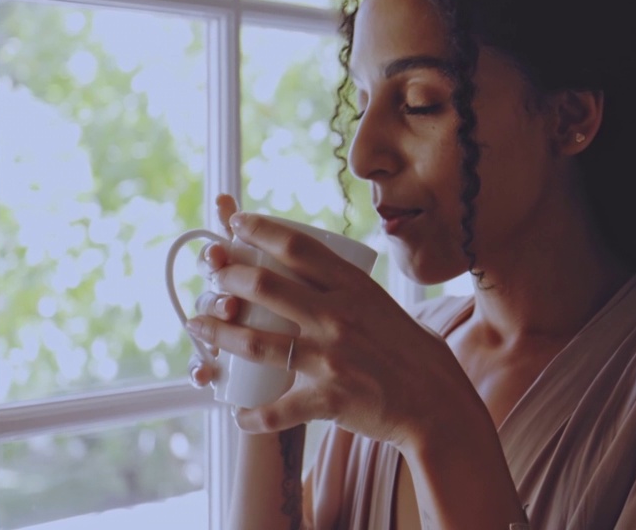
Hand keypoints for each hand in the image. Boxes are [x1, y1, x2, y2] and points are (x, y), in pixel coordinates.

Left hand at [184, 212, 473, 450]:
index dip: (259, 228)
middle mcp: (339, 316)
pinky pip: (278, 409)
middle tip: (210, 270)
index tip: (234, 220)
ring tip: (196, 323)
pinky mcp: (329, 398)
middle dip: (227, 273)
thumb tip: (312, 276)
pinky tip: (238, 413)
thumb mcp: (384, 306)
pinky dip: (253, 415)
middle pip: (266, 285)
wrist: (439, 404)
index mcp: (355, 287)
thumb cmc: (416, 354)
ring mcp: (331, 358)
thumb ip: (349, 292)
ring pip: (257, 341)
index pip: (298, 245)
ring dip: (219, 331)